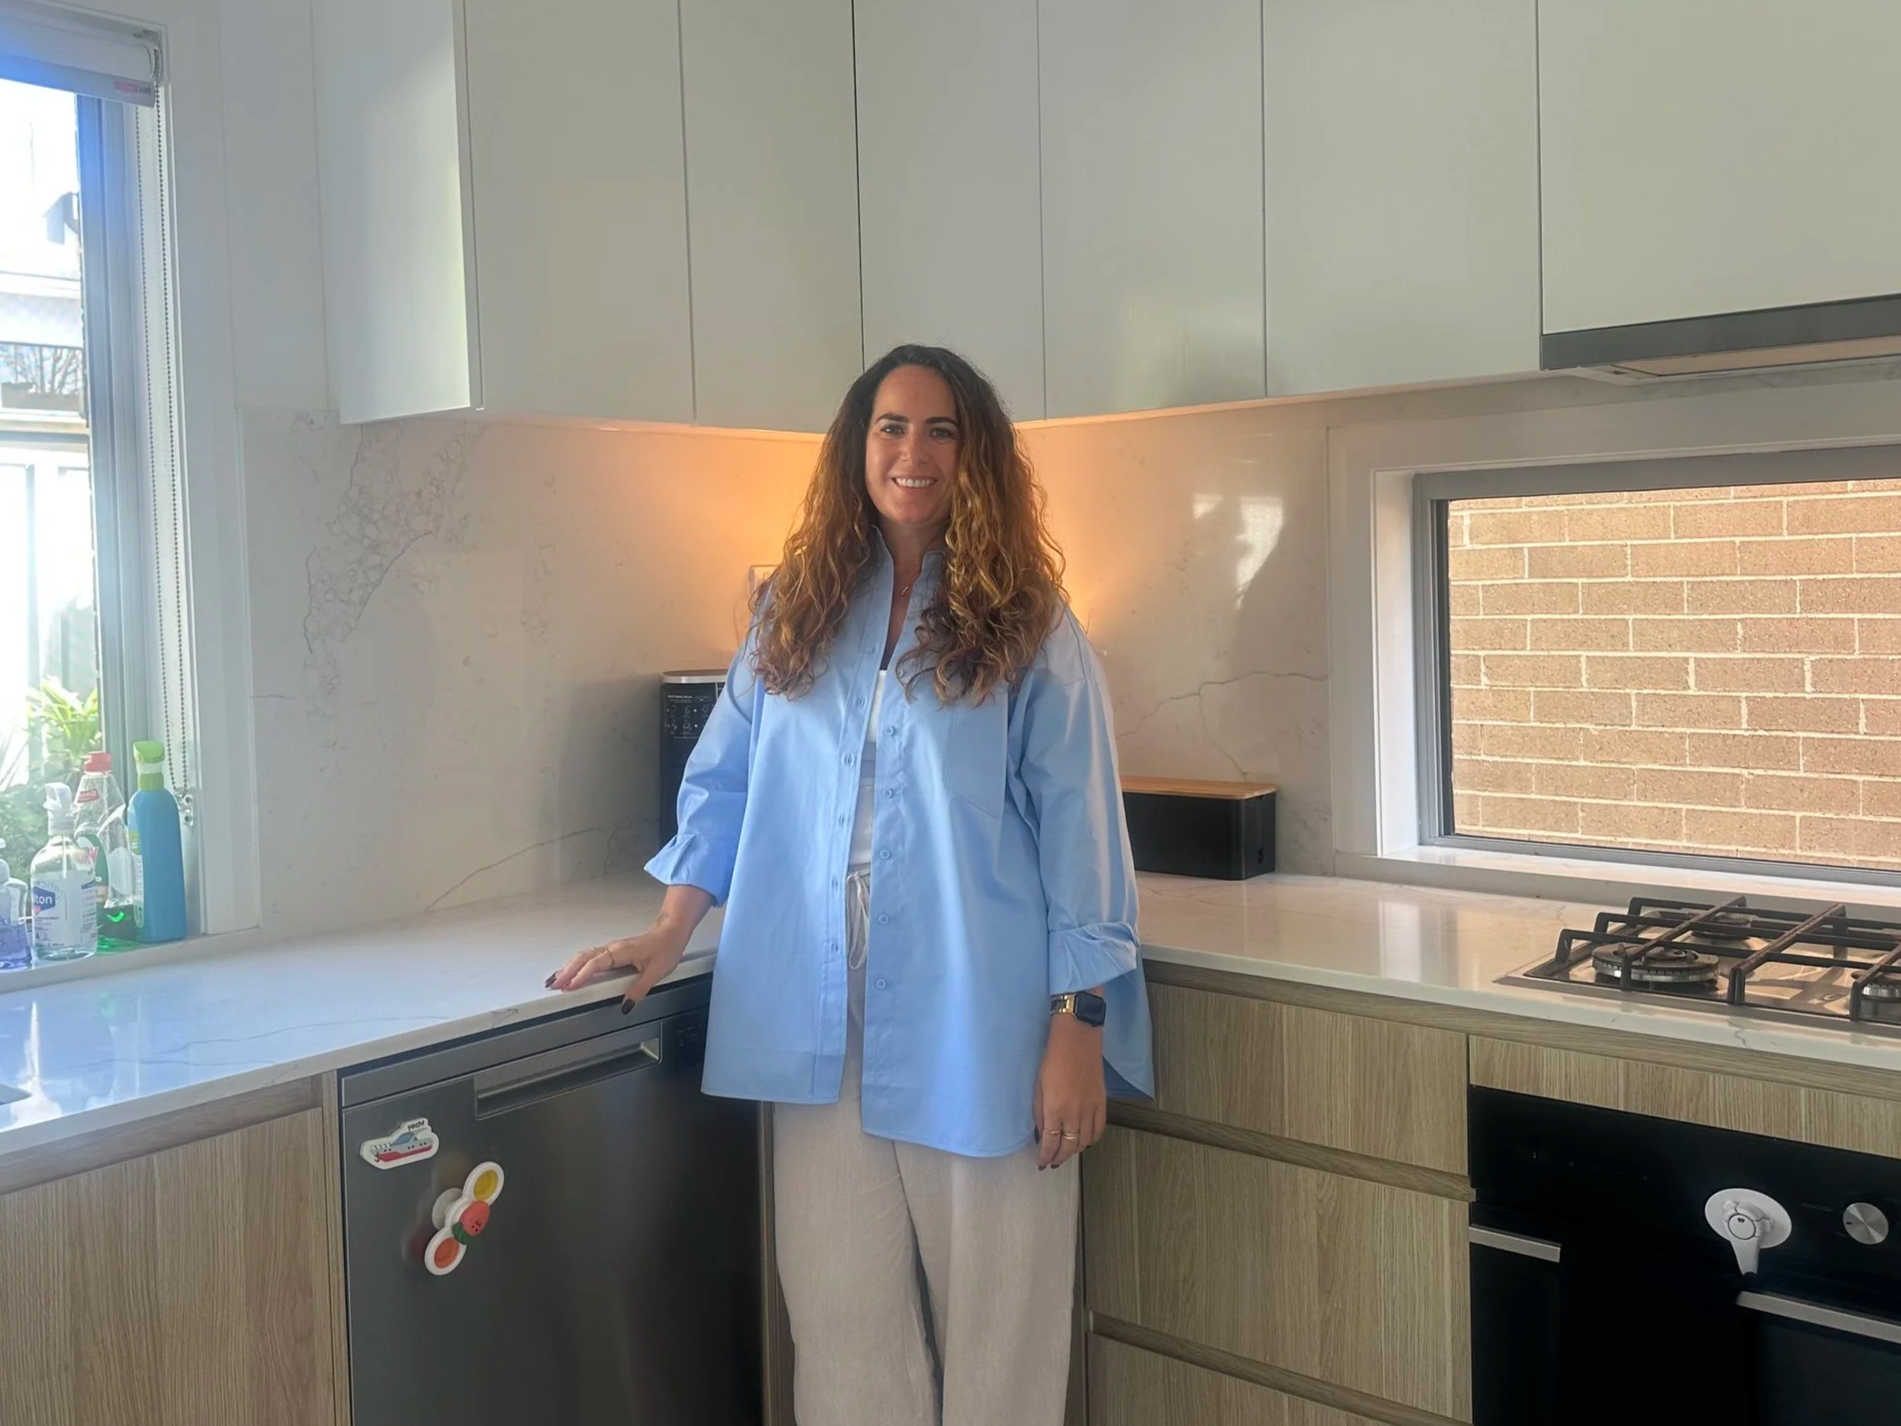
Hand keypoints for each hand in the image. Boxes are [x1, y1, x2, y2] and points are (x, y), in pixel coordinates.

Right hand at [546, 924, 688, 1006]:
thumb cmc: (665, 948)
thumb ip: (640, 989)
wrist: (670, 932)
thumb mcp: (656, 972)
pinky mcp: (612, 951)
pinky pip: (589, 957)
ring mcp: (611, 949)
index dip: (581, 975)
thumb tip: (626, 1005)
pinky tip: (570, 971)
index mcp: (621, 951)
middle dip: (566, 971)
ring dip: (568, 967)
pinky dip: (576, 964)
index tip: (569, 986)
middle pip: (583, 958)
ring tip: (554, 980)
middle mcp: (613, 948)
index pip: (595, 964)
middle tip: (553, 985)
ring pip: (584, 956)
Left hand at [1033, 1013, 1106, 1170]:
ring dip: (1074, 1151)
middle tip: (1052, 1162)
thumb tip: (1041, 1134)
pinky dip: (1091, 1140)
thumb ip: (1040, 1113)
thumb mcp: (1038, 1087)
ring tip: (1066, 1152)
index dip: (1045, 1156)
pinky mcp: (1102, 1103)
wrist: (1078, 1041)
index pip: (1050, 1142)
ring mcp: (1090, 1110)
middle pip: (1069, 1146)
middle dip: (1059, 1157)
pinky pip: (1099, 1130)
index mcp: (1055, 1109)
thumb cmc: (1053, 1060)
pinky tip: (1084, 1141)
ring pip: (1085, 1142)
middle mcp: (1074, 1114)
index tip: (1041, 1163)